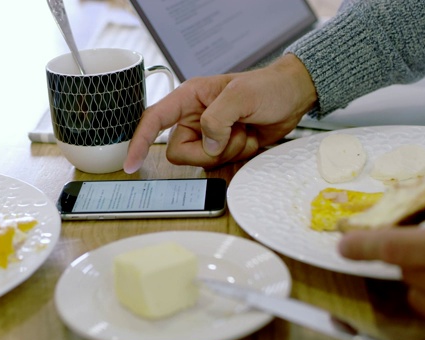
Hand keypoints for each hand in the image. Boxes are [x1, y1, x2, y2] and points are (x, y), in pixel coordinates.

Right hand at [123, 54, 316, 172]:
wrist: (293, 97)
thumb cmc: (268, 87)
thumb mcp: (241, 96)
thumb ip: (217, 119)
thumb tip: (207, 143)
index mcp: (190, 99)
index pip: (153, 120)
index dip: (139, 141)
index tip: (131, 164)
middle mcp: (195, 119)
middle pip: (180, 152)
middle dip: (209, 151)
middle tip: (234, 133)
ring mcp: (209, 136)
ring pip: (202, 162)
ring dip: (229, 153)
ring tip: (246, 132)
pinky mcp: (224, 150)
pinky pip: (220, 168)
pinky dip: (237, 160)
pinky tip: (250, 143)